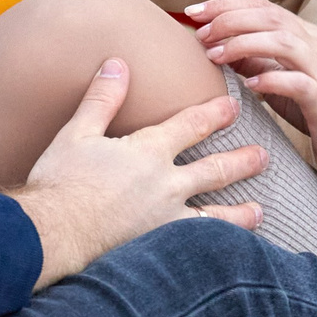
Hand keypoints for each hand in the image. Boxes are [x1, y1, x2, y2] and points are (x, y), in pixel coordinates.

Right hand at [9, 60, 265, 288]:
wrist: (53, 234)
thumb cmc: (60, 182)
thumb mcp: (77, 133)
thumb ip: (102, 98)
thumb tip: (117, 63)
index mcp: (148, 152)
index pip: (192, 126)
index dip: (215, 114)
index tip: (234, 107)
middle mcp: (166, 185)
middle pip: (214, 170)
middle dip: (242, 160)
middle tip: (263, 156)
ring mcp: (167, 221)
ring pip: (216, 215)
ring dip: (241, 212)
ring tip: (259, 211)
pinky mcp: (160, 251)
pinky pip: (200, 248)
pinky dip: (220, 249)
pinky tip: (231, 253)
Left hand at [183, 0, 316, 171]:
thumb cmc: (308, 104)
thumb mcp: (274, 75)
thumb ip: (249, 58)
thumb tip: (211, 44)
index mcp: (301, 33)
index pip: (261, 6)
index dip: (226, 5)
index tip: (192, 12)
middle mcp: (313, 43)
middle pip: (269, 17)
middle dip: (230, 21)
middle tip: (201, 34)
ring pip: (283, 42)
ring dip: (244, 44)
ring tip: (215, 56)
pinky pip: (297, 82)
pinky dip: (271, 79)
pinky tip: (249, 85)